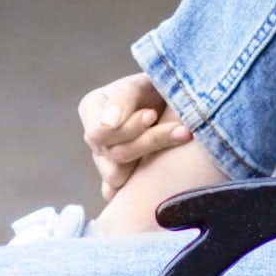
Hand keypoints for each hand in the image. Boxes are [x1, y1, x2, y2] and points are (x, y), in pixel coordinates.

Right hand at [79, 70, 190, 201]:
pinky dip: (137, 189)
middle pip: (113, 154)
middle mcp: (96, 137)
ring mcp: (105, 160)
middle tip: (182, 130)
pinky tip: (162, 178)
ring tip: (182, 141)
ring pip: (116, 176)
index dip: (127, 128)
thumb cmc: (159, 86)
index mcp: (93, 108)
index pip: (99, 133)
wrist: (177, 102)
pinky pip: (117, 193)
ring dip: (150, 164)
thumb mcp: (142, 82)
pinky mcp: (121, 177)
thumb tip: (109, 123)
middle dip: (147, 143)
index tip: (152, 115)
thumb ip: (123, 98)